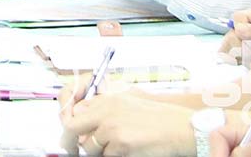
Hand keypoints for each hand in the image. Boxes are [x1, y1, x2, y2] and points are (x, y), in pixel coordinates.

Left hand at [60, 91, 197, 156]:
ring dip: (98, 152)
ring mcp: (112, 128)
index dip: (69, 125)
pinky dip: (114, 156)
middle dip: (70, 141)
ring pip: (90, 147)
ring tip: (116, 148)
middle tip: (71, 150)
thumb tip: (83, 117)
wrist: (181, 129)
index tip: (69, 135)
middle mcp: (106, 111)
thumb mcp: (129, 103)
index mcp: (108, 99)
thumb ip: (105, 109)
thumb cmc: (159, 119)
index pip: (75, 111)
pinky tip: (127, 151)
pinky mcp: (121, 144)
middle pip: (73, 128)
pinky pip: (107, 156)